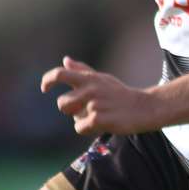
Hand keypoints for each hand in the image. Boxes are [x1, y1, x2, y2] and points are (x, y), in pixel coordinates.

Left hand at [40, 56, 155, 135]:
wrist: (143, 108)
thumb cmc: (121, 94)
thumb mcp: (102, 79)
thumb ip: (82, 70)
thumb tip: (66, 60)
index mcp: (89, 78)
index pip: (60, 74)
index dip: (47, 81)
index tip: (44, 89)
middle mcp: (89, 89)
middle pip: (62, 104)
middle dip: (70, 110)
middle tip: (86, 110)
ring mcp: (94, 104)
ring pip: (72, 117)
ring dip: (80, 120)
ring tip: (97, 116)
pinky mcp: (98, 119)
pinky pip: (80, 128)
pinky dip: (88, 129)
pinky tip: (102, 124)